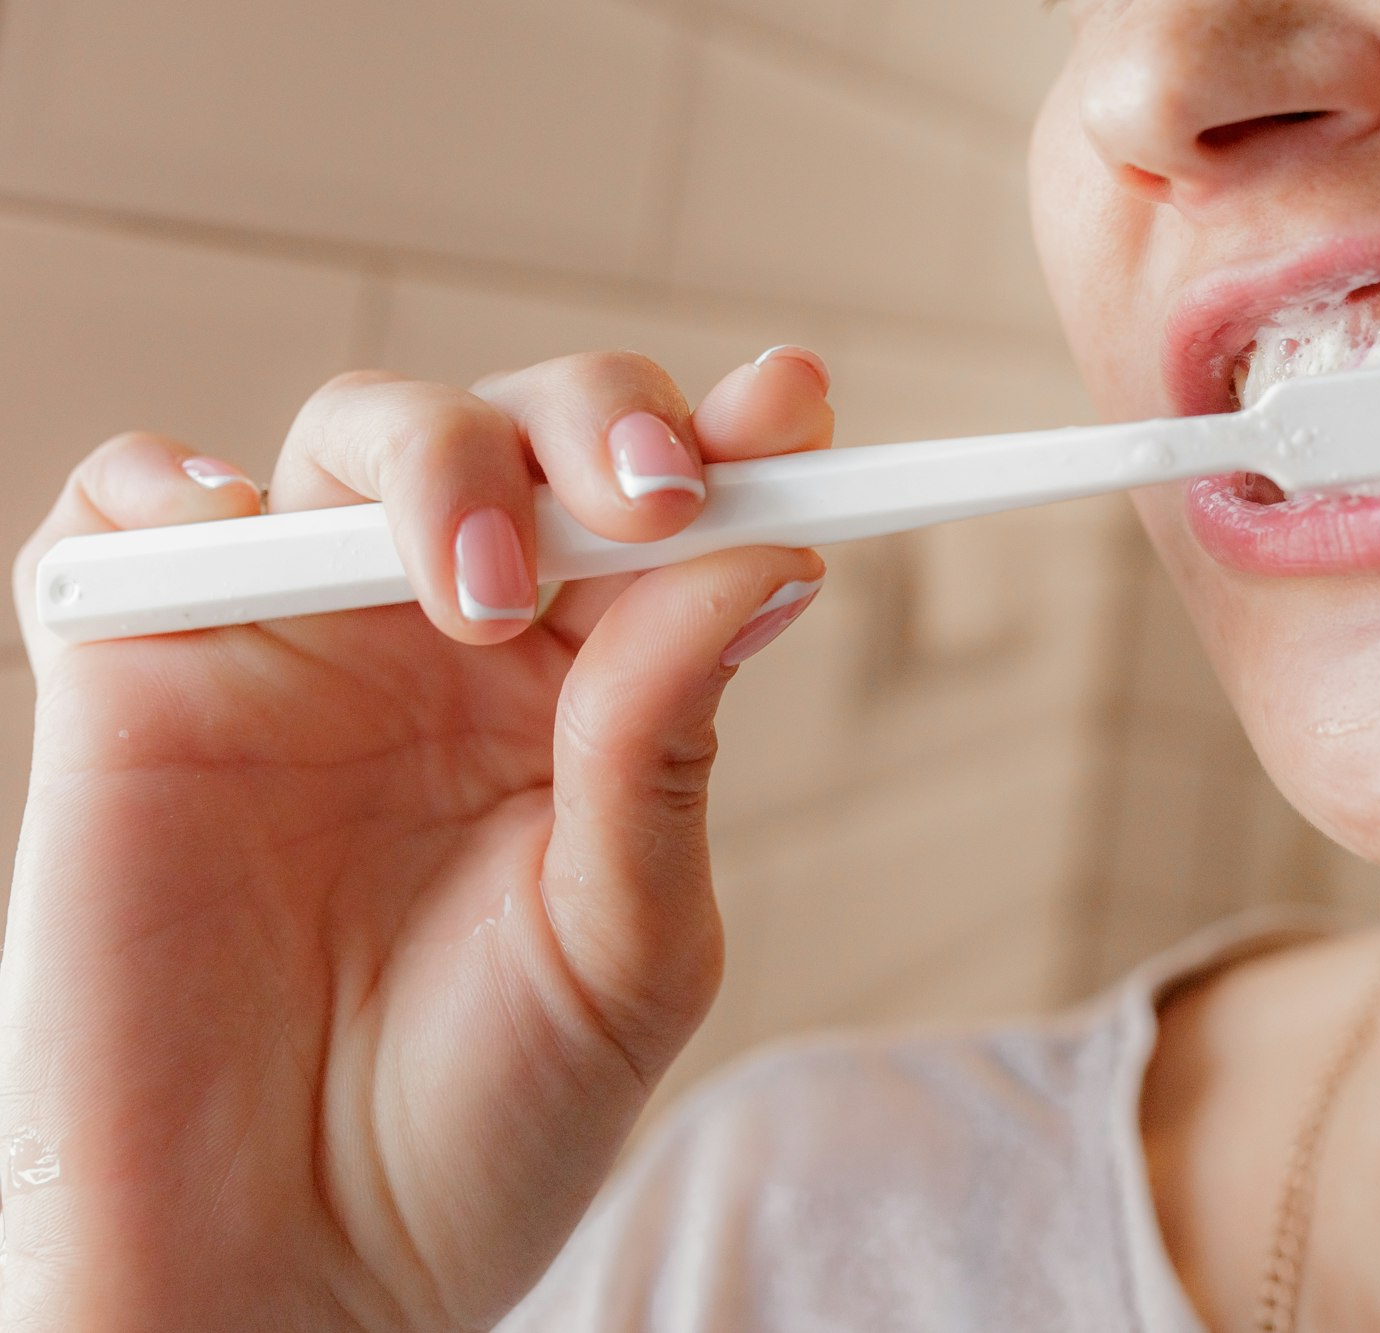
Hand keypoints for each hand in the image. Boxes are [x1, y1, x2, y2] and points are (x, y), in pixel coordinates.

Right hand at [0, 346, 835, 1330]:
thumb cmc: (477, 1128)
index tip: (801, 405)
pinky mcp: (136, 687)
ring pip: (355, 438)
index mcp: (581, 701)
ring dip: (437, 462)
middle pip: (523, 436)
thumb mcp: (624, 946)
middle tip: (654, 498)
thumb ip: (666, 751)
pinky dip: (166, 488)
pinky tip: (237, 525)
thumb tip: (767, 560)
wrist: (290, 1275)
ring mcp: (294, 655)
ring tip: (481, 588)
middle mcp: (445, 651)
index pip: (660, 525)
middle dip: (596, 428)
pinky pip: (124, 516)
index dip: (730, 443)